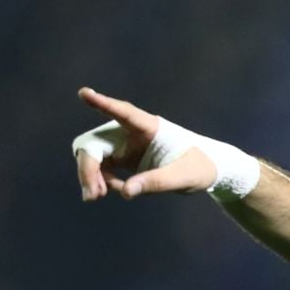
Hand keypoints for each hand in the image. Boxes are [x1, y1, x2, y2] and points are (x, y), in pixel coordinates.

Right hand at [73, 87, 216, 200]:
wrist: (206, 171)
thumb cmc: (198, 167)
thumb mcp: (181, 177)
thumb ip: (155, 182)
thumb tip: (125, 192)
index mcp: (149, 127)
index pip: (123, 112)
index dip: (102, 103)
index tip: (84, 93)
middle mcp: (130, 131)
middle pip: (96, 142)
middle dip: (88, 166)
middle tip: (93, 194)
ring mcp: (124, 143)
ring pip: (92, 154)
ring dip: (89, 174)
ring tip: (97, 196)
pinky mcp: (121, 156)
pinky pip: (100, 165)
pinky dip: (99, 179)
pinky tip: (110, 190)